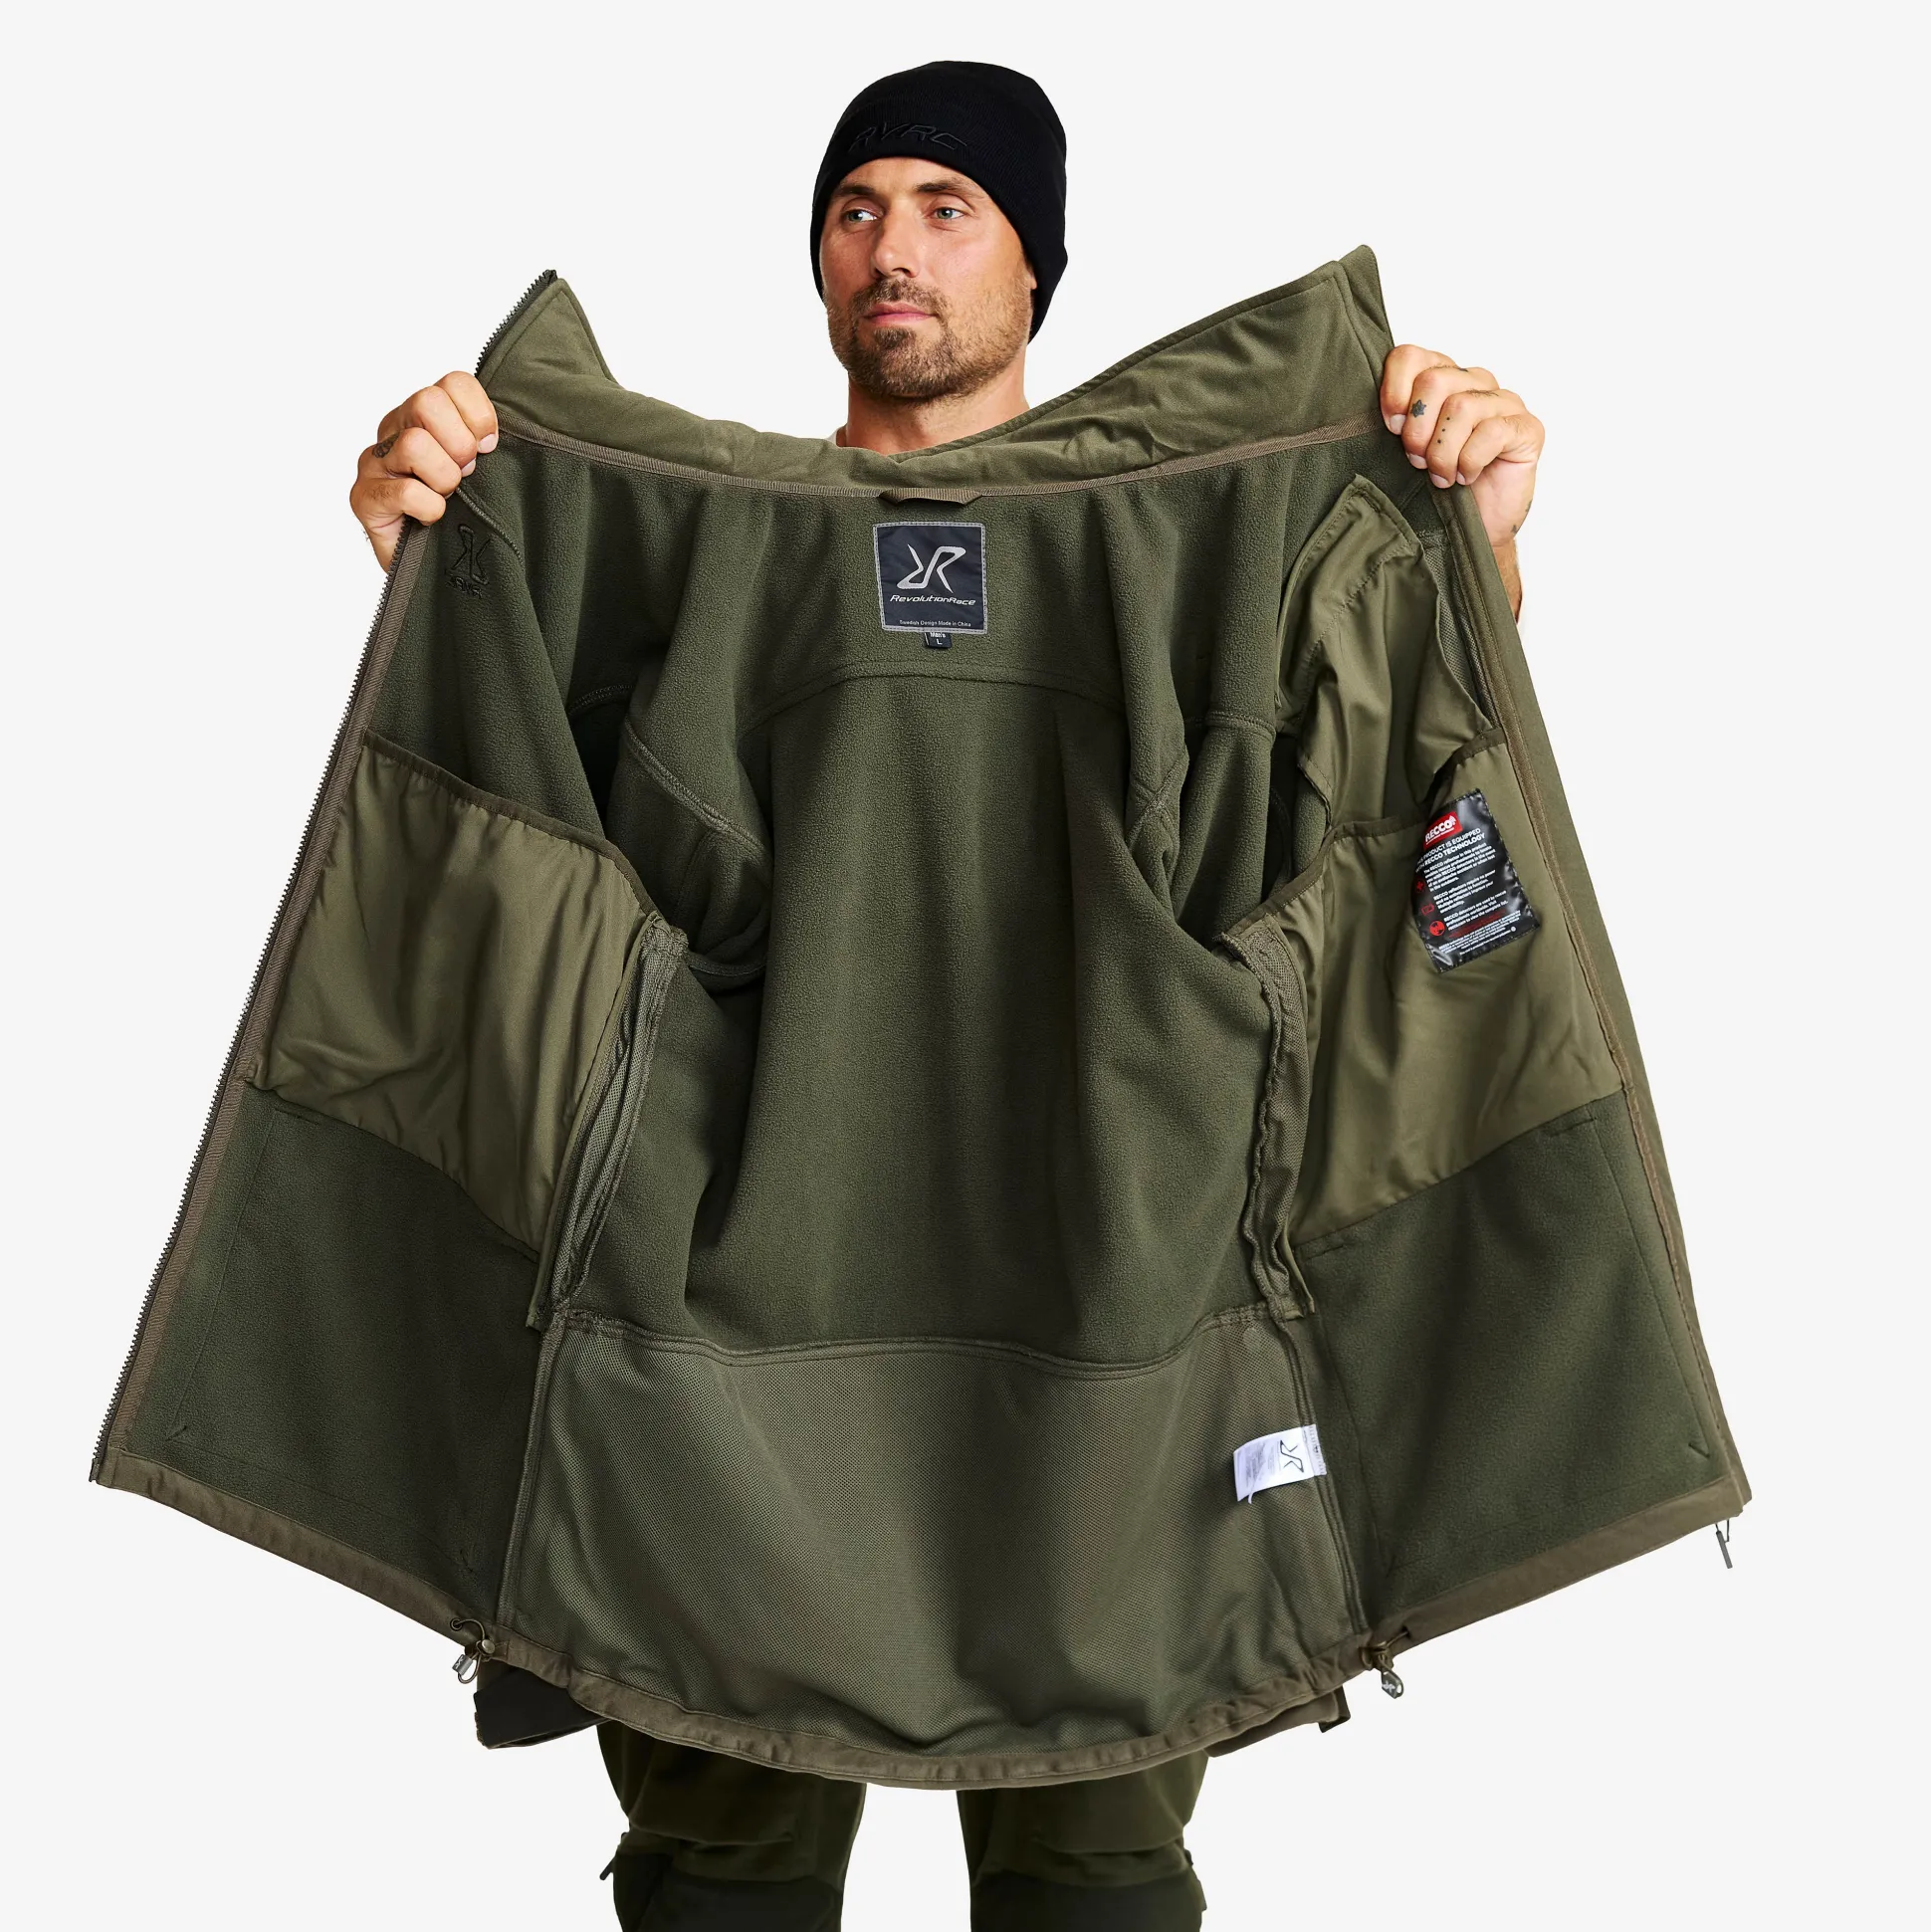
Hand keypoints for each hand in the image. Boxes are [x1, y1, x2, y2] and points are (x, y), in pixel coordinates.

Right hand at [350, 373, 499, 569]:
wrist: (437, 570)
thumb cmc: (461, 516)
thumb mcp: (483, 471)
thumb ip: (488, 442)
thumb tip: (499, 435)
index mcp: (425, 415)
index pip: (454, 382)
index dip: (479, 415)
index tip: (488, 448)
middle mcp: (395, 429)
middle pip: (428, 401)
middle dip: (460, 443)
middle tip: (466, 475)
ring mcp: (375, 462)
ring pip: (415, 444)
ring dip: (444, 479)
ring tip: (446, 498)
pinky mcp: (364, 497)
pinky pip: (404, 491)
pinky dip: (428, 509)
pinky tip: (432, 519)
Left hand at [1379, 347, 1541, 565]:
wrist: (1472, 529)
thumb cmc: (1436, 490)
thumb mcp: (1404, 452)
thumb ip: (1395, 423)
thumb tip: (1384, 414)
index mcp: (1441, 379)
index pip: (1411, 356)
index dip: (1394, 391)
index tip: (1390, 427)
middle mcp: (1474, 382)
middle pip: (1435, 381)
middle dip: (1418, 429)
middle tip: (1417, 461)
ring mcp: (1504, 402)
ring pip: (1462, 407)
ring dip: (1443, 452)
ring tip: (1442, 476)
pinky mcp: (1527, 428)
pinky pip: (1491, 432)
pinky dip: (1470, 462)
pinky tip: (1466, 477)